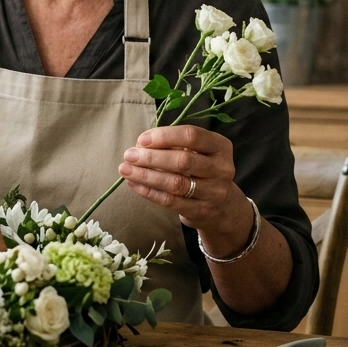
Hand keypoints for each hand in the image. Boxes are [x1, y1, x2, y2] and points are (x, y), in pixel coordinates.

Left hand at [117, 125, 250, 233]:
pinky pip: (170, 201)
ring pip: (175, 183)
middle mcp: (221, 169)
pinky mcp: (201, 211)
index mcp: (220, 146)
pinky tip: (133, 184)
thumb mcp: (197, 152)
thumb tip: (141, 145)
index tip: (142, 139)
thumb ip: (174, 145)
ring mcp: (214, 192)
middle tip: (129, 155)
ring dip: (146, 175)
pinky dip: (148, 191)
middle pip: (183, 161)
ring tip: (125, 169)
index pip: (192, 136)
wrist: (222, 206)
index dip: (164, 136)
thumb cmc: (201, 170)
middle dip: (152, 157)